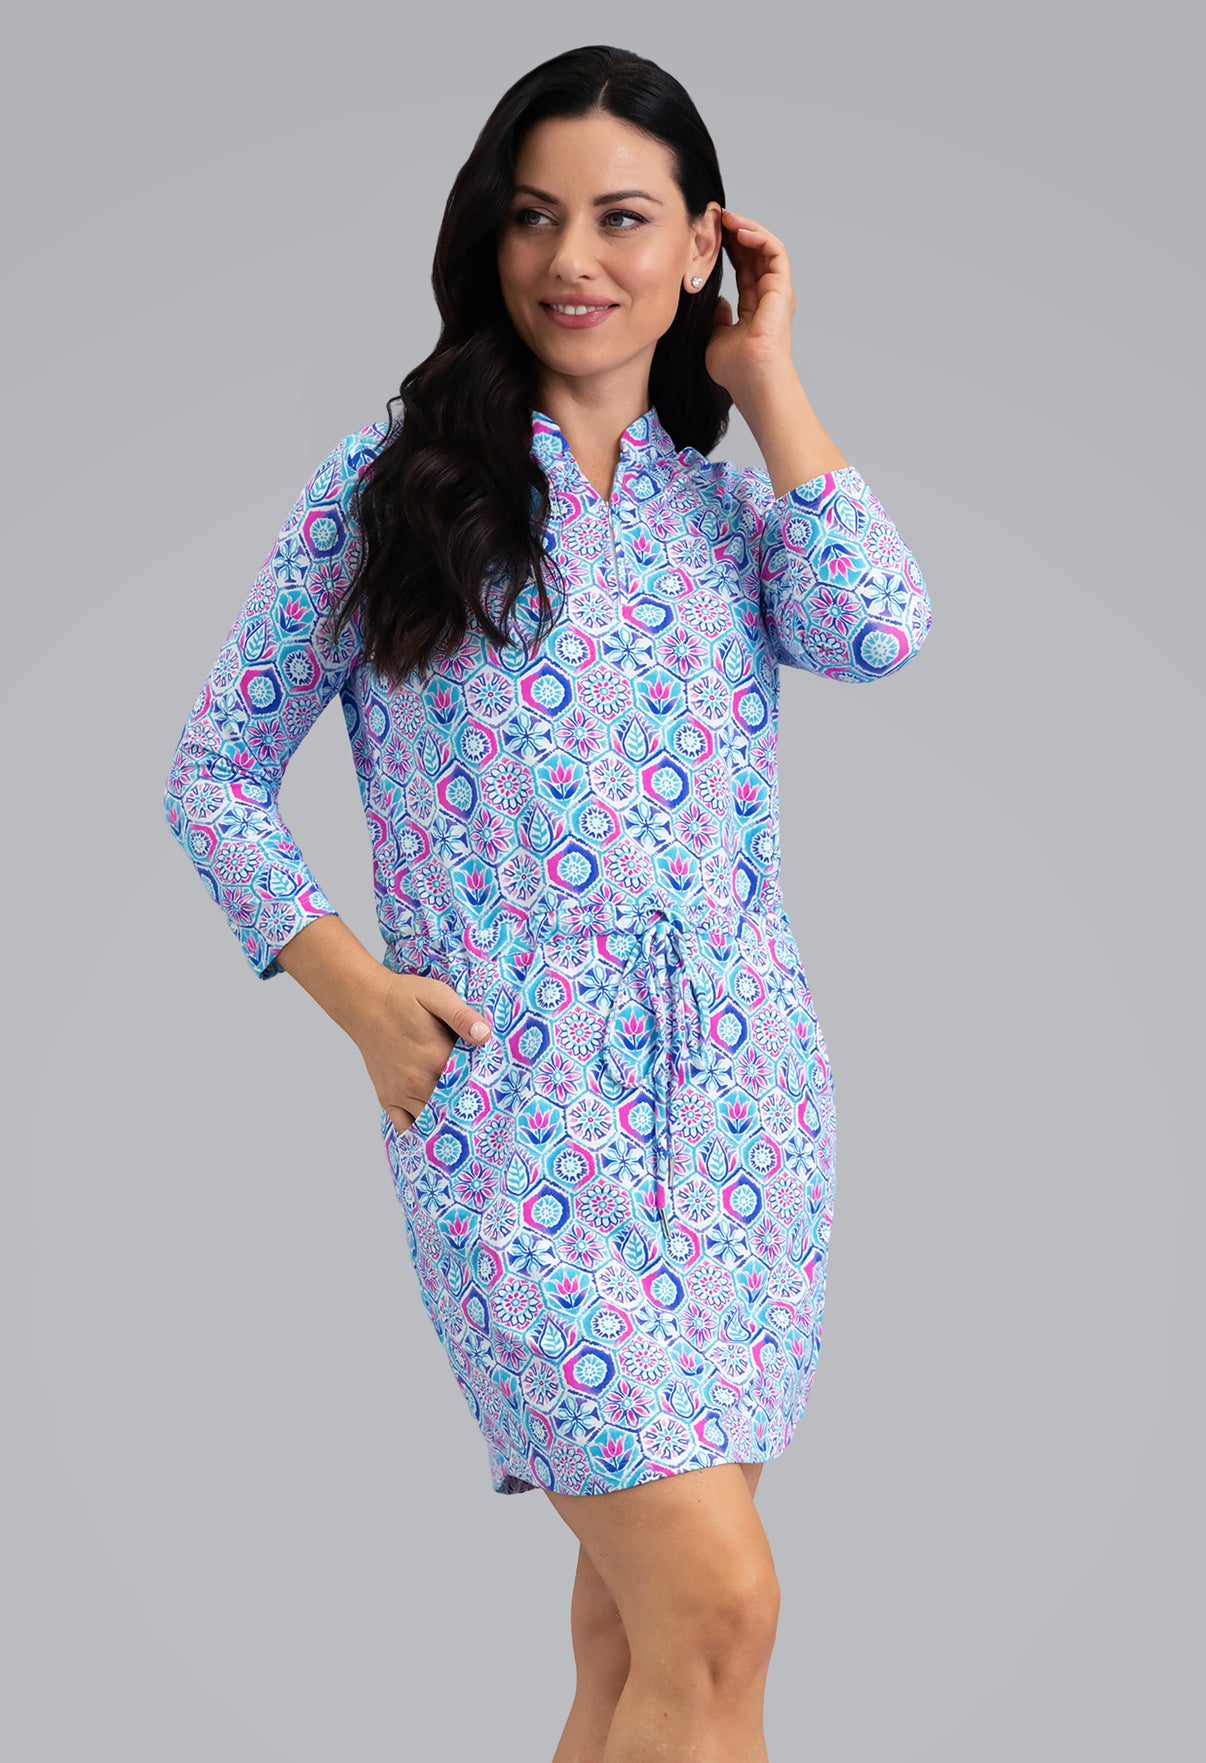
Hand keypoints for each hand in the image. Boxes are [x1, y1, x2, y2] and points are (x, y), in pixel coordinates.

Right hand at [353, 970, 492, 1135]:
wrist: (364, 1002)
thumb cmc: (403, 997)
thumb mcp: (437, 995)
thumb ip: (462, 1016)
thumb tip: (485, 1035)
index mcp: (436, 1058)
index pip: (470, 1085)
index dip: (485, 1088)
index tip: (497, 1090)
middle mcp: (417, 1081)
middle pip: (452, 1109)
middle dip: (469, 1111)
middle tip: (486, 1113)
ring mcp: (400, 1093)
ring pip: (430, 1122)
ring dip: (447, 1122)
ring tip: (465, 1121)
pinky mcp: (387, 1097)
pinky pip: (405, 1126)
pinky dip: (420, 1131)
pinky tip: (434, 1127)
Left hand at [706, 209, 796, 403]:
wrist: (752, 379)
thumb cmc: (736, 369)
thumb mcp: (716, 338)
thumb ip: (717, 318)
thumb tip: (718, 302)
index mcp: (755, 308)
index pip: (743, 269)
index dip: (728, 249)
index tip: (710, 236)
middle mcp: (769, 297)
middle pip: (754, 255)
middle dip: (735, 233)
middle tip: (715, 218)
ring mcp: (777, 291)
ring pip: (766, 247)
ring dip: (746, 229)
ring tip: (726, 218)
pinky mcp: (782, 287)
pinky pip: (774, 251)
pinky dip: (758, 236)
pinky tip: (739, 230)